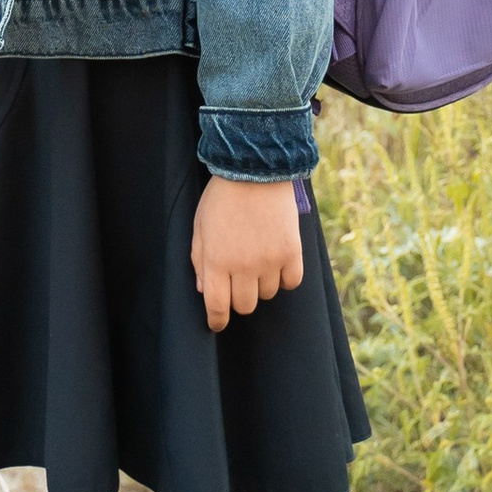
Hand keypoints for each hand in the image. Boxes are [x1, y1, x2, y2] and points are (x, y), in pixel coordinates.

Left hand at [190, 177, 302, 332]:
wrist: (256, 168)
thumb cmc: (222, 196)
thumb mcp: (200, 225)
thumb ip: (199, 260)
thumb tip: (204, 290)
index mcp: (216, 260)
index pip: (217, 306)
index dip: (217, 320)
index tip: (217, 323)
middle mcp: (243, 266)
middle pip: (245, 305)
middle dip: (238, 298)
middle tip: (238, 280)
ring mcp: (269, 260)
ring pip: (267, 294)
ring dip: (261, 284)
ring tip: (257, 259)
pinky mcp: (292, 252)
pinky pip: (291, 282)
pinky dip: (284, 277)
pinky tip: (278, 262)